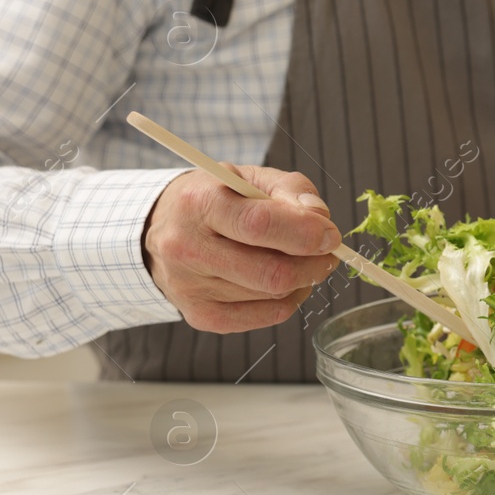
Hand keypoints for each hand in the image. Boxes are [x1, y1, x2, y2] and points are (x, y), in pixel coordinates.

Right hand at [144, 167, 342, 332]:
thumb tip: (321, 218)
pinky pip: (267, 316)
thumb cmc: (216, 198)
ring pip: (274, 295)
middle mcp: (187, 248)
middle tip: (328, 252)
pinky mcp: (202, 316)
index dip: (306, 233)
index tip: (331, 234)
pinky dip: (289, 300)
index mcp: (200, 203)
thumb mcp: (249, 177)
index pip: (260, 225)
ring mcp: (190, 287)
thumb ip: (291, 190)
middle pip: (271, 272)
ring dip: (303, 280)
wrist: (163, 229)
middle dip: (314, 264)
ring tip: (301, 261)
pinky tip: (286, 282)